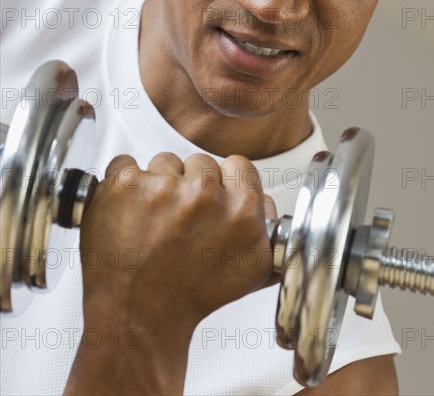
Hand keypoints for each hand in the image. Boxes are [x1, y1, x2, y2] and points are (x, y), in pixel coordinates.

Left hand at [65, 152, 276, 394]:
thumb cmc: (191, 295)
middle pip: (200, 162)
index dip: (224, 181)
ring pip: (164, 162)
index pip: (238, 165)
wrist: (140, 315)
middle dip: (191, 184)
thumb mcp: (252, 269)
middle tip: (180, 217)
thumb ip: (265, 227)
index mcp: (240, 208)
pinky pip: (125, 164)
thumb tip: (263, 201)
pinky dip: (124, 184)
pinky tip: (128, 211)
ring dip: (158, 184)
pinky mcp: (124, 186)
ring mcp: (162, 187)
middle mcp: (203, 194)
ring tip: (153, 219)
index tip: (211, 196)